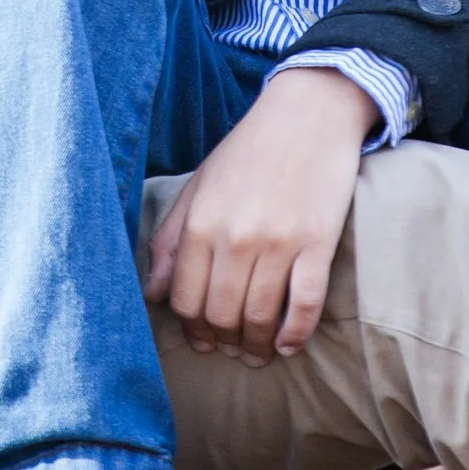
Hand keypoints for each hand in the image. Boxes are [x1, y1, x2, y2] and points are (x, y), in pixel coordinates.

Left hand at [142, 69, 373, 364]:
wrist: (307, 115)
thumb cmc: (248, 151)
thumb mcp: (198, 186)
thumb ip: (171, 239)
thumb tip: (152, 292)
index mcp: (200, 223)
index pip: (185, 299)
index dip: (192, 329)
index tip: (203, 341)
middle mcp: (234, 237)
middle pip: (221, 316)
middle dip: (225, 343)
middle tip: (232, 351)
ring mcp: (278, 243)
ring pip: (261, 318)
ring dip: (259, 347)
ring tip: (259, 354)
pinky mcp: (317, 244)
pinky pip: (305, 306)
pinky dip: (295, 334)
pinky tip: (289, 345)